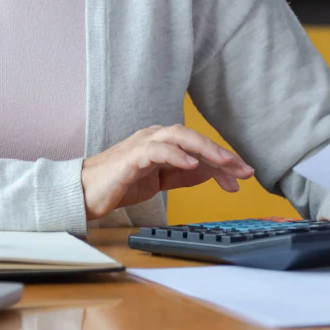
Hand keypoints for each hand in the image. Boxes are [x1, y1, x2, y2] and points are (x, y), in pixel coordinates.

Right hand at [80, 125, 255, 220]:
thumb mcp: (159, 181)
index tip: (243, 176)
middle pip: (193, 137)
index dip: (223, 161)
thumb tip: (211, 173)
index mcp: (162, 142)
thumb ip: (182, 175)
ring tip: (224, 162)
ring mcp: (142, 145)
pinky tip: (192, 164)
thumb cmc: (120, 183)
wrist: (86, 193)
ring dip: (204, 149)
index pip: (198, 147)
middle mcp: (154, 138)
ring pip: (178, 136)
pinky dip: (176, 155)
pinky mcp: (130, 158)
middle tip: (243, 170)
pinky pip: (156, 151)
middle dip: (220, 152)